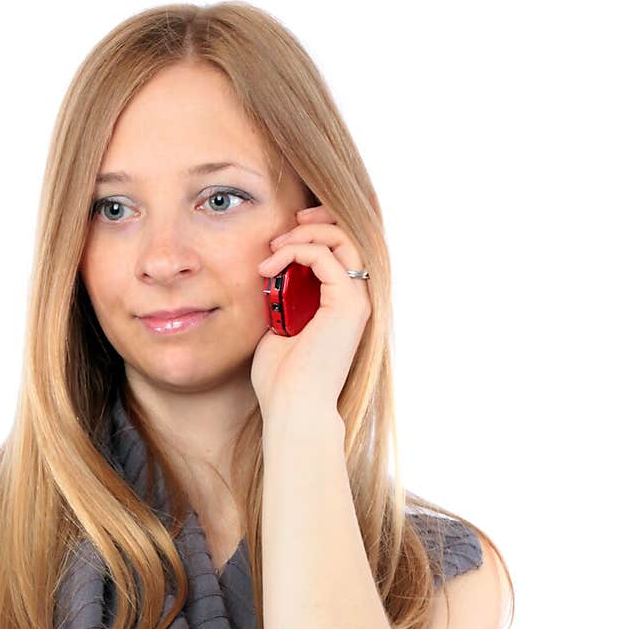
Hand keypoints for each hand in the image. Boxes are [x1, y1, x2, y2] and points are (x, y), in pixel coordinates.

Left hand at [250, 204, 371, 421]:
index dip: (316, 232)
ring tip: (274, 249)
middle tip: (284, 227)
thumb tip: (272, 278)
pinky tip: (270, 268)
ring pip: (342, 238)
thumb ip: (284, 301)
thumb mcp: (279, 329)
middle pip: (350, 235)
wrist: (293, 407)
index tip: (281, 240)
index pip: (343, 250)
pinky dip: (296, 251)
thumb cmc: (281, 380)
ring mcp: (357, 300)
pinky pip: (326, 256)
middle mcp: (358, 299)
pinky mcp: (348, 303)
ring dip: (304, 234)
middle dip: (317, 220)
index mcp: (344, 304)